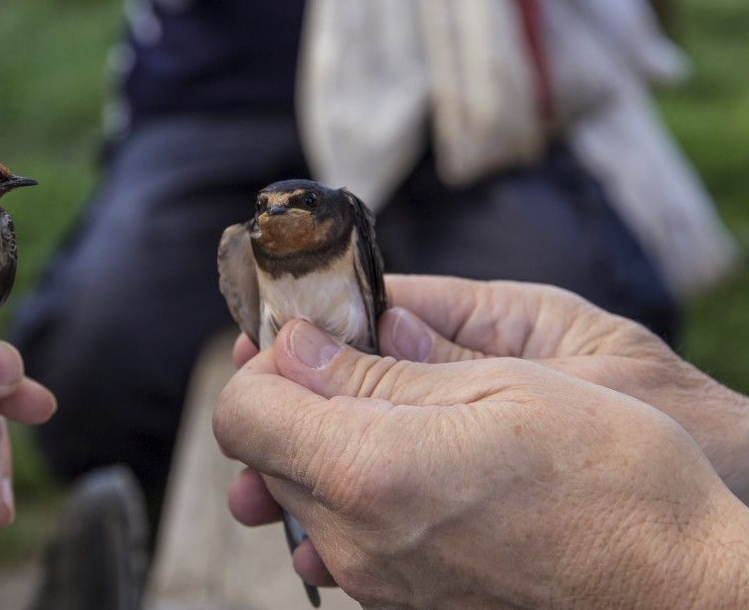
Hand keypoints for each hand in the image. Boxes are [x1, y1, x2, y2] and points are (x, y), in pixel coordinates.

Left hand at [213, 317, 748, 608]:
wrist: (682, 584)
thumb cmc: (610, 471)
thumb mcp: (497, 384)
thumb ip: (376, 370)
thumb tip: (295, 346)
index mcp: (369, 470)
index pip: (240, 413)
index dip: (263, 365)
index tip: (303, 338)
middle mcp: (357, 538)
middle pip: (262, 454)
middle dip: (290, 400)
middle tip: (347, 359)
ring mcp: (378, 582)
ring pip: (299, 495)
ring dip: (321, 444)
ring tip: (389, 408)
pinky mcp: (404, 602)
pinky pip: (341, 537)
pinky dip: (353, 492)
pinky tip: (410, 463)